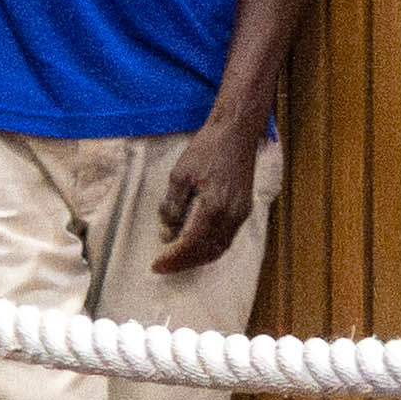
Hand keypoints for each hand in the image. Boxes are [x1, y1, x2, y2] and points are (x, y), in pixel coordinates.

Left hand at [151, 112, 273, 273]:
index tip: (156, 265)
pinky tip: (196, 246)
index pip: (191, 244)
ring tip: (178, 260)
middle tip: (164, 267)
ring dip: (198, 259)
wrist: (236, 132)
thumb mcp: (180, 174)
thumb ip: (173, 206)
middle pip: (206, 252)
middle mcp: (231, 216)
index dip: (173, 258)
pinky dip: (210, 248)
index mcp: (213, 206)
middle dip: (184, 263)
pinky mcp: (243, 209)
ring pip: (219, 249)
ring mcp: (240, 214)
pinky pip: (227, 239)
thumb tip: (167, 234)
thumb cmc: (207, 149)